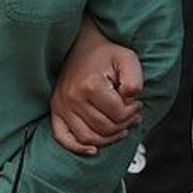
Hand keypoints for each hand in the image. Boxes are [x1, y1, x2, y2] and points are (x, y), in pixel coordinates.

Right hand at [50, 17, 142, 154]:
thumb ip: (135, 80)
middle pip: (104, 128)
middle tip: (131, 115)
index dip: (133, 112)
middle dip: (124, 124)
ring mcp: (62, 105)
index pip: (117, 114)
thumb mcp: (127, 58)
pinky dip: (78, 147)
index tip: (137, 103)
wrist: (81, 43)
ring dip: (108, 138)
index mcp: (90, 85)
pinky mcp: (56, 109)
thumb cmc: (105, 52)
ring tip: (120, 127)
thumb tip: (130, 101)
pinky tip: (92, 149)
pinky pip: (63, 137)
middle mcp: (72, 97)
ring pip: (88, 137)